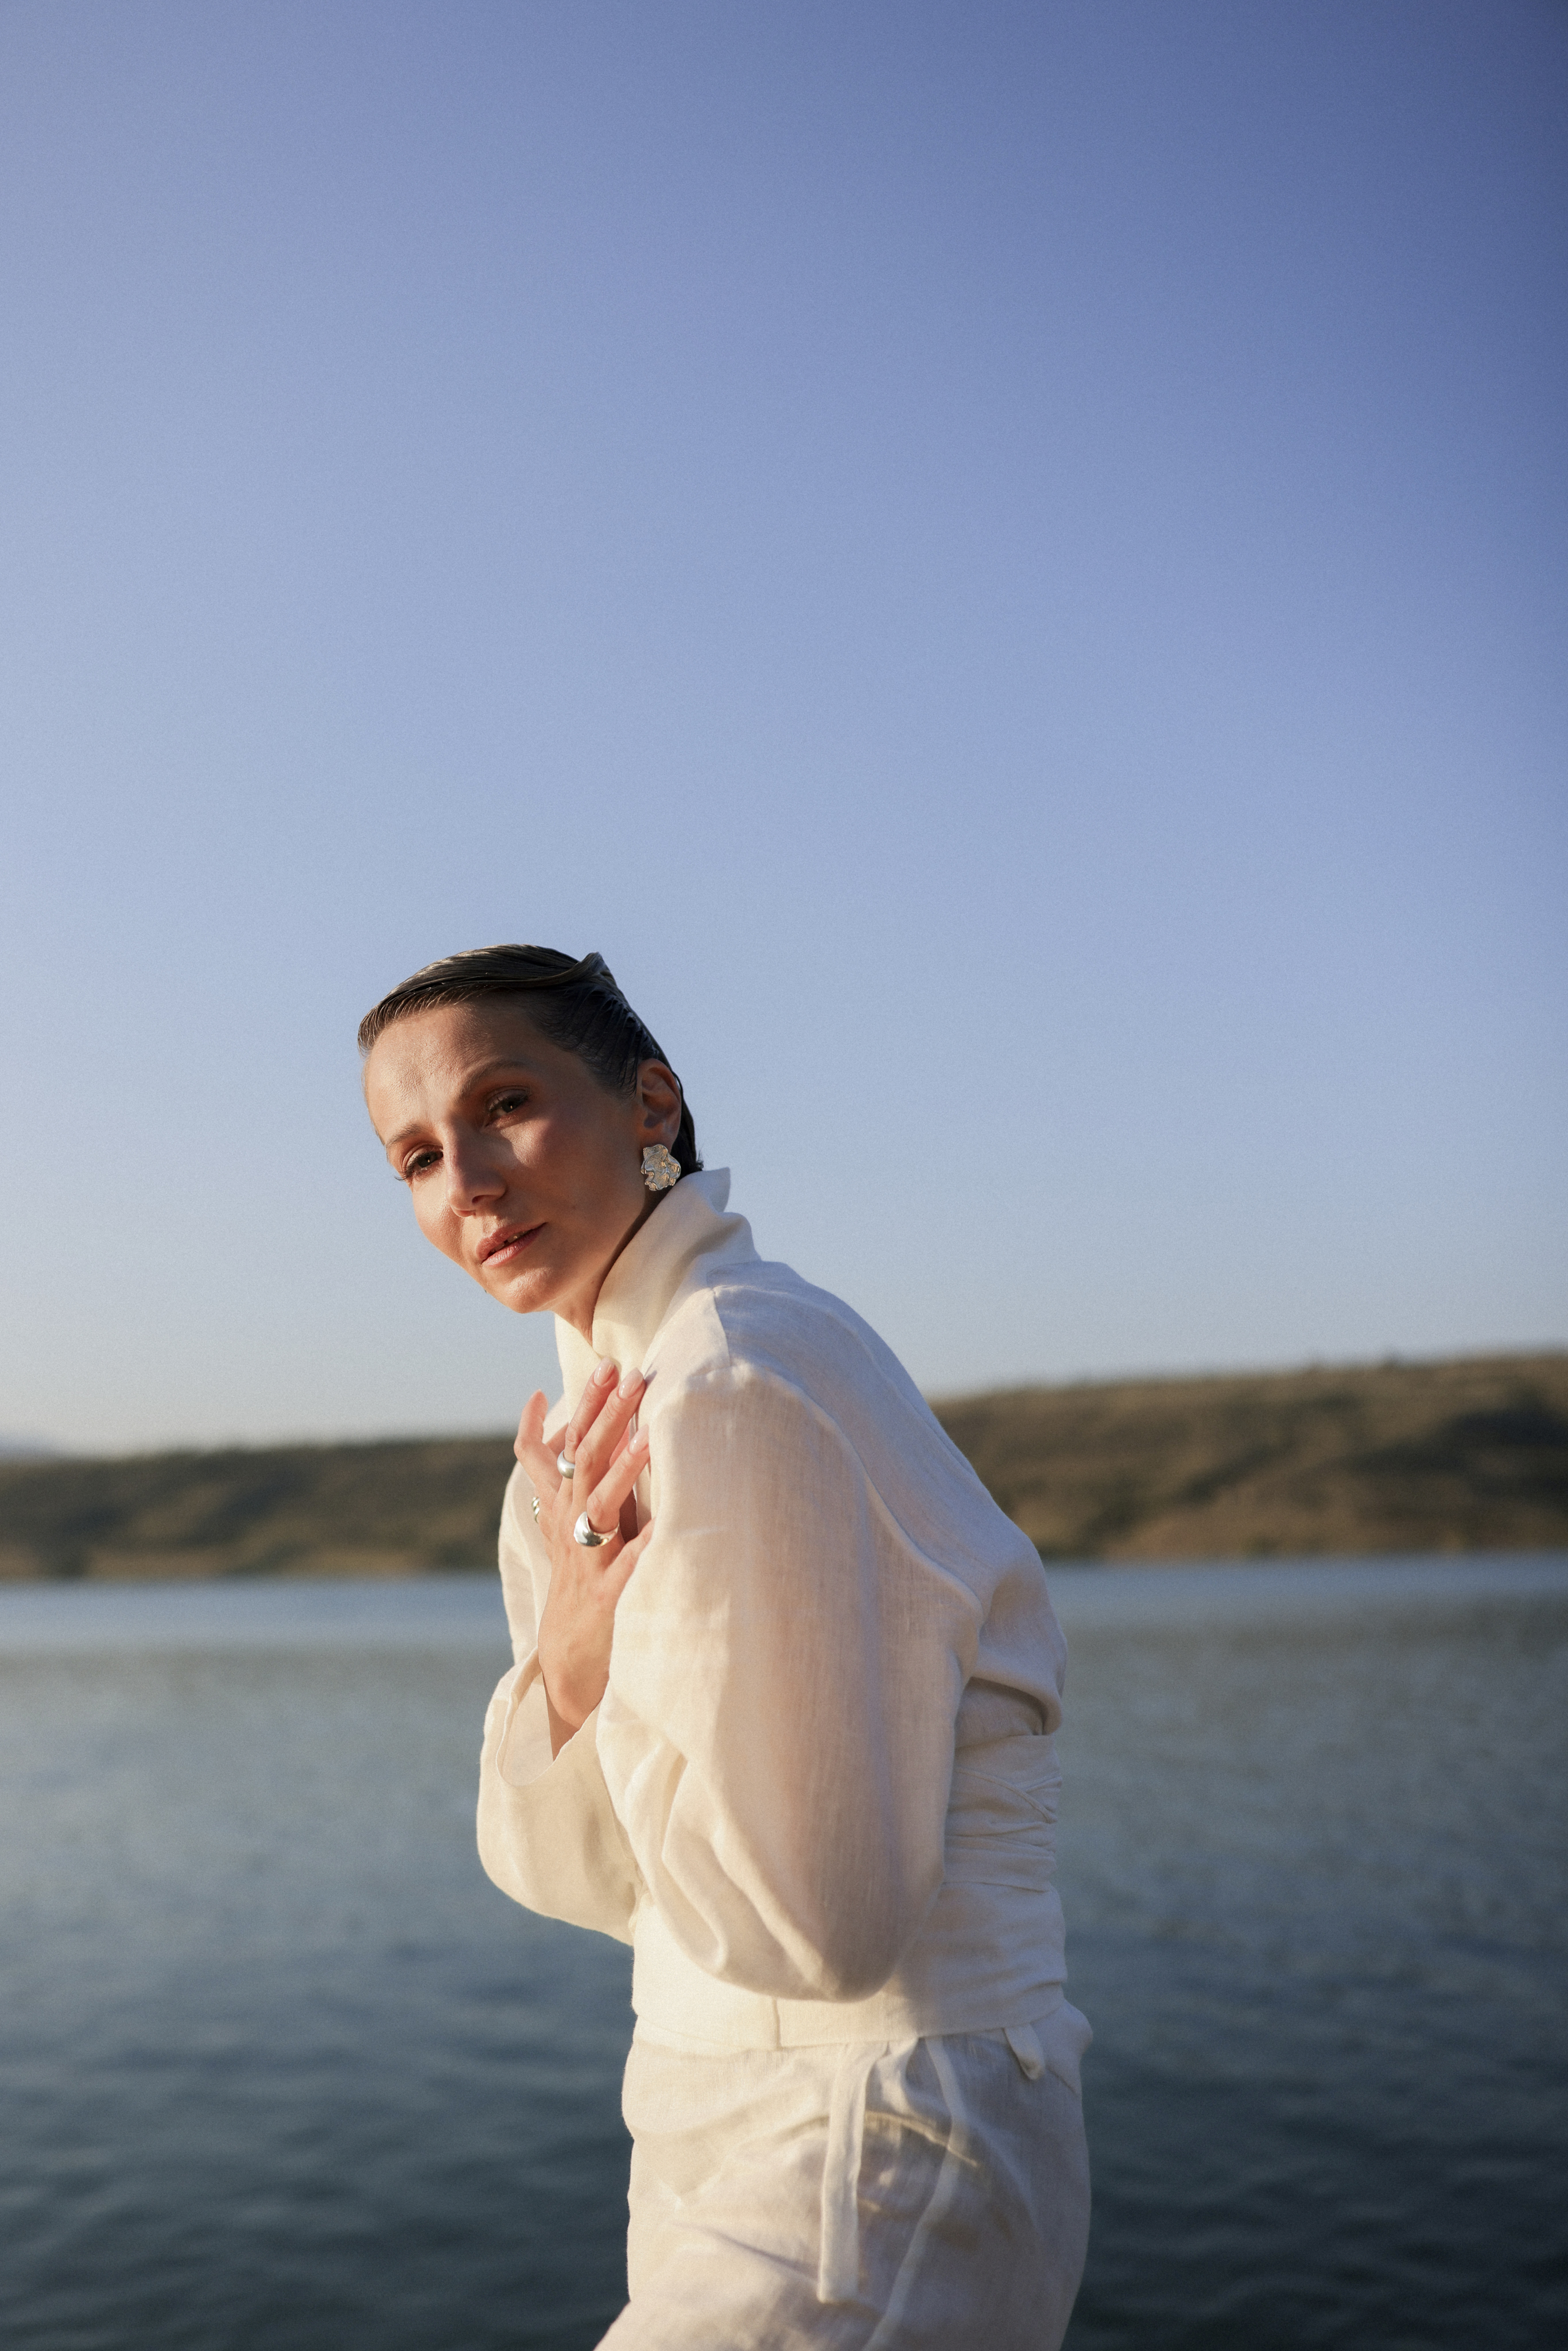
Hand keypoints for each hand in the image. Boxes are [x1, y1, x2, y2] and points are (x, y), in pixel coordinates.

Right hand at [515, 1359, 654, 1756]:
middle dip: (607, 1418)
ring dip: (625, 1469)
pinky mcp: (607, 1599)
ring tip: (650, 1435)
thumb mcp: (560, 1514)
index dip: (588, 1404)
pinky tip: (672, 1521)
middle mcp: (571, 1527)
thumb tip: (534, 1397)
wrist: (567, 1660)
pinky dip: (650, 1543)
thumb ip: (549, 1460)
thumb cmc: (574, 1576)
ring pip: (601, 1506)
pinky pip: (631, 1567)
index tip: (608, 1363)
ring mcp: (587, 1562)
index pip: (571, 1444)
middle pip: (584, 1463)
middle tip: (630, 1376)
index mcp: (565, 1506)